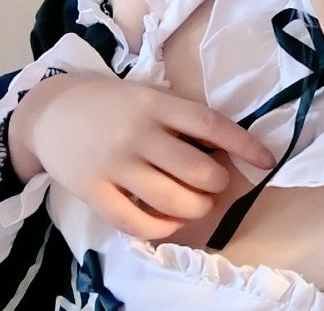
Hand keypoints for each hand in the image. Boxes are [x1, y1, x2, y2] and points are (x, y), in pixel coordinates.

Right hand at [10, 73, 275, 239]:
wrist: (54, 110)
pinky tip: (171, 222)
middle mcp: (140, 133)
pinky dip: (162, 228)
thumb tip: (226, 149)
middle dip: (218, 183)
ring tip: (199, 202)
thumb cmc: (116, 103)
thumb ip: (183, 119)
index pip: (211, 125)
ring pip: (172, 200)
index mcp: (158, 104)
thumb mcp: (151, 97)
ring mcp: (115, 164)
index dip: (244, 144)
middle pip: (197, 170)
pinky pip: (136, 223)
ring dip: (197, 207)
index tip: (267, 159)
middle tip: (217, 183)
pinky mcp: (93, 191)